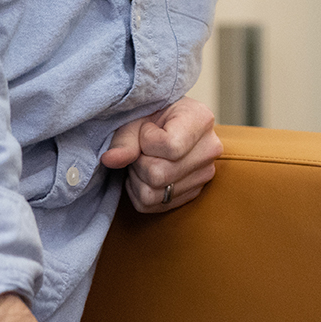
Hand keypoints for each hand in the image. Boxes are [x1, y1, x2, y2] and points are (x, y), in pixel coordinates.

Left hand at [100, 96, 222, 213]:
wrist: (164, 122)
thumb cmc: (151, 115)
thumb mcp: (136, 117)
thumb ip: (125, 139)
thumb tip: (110, 160)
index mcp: (201, 119)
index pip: (170, 146)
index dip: (146, 140)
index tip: (147, 129)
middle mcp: (210, 148)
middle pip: (159, 175)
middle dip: (138, 163)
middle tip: (141, 149)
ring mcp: (205, 173)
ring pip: (154, 195)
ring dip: (137, 179)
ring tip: (144, 160)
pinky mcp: (194, 192)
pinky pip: (154, 206)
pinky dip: (140, 192)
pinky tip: (146, 173)